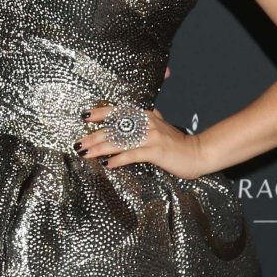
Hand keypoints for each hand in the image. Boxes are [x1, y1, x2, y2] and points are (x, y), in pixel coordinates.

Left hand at [76, 101, 210, 179]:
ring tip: (86, 154)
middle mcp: (146, 123)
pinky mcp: (156, 151)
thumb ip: (143, 123)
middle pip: (114, 128)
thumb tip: (124, 125)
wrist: (197, 153)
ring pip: (120, 141)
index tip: (84, 117)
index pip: (119, 111)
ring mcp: (151, 137)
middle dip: (93, 137)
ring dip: (100, 148)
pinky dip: (119, 160)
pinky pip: (133, 155)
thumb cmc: (175, 144)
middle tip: (78, 144)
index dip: (100, 113)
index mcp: (145, 116)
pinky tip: (108, 165)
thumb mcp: (158, 127)